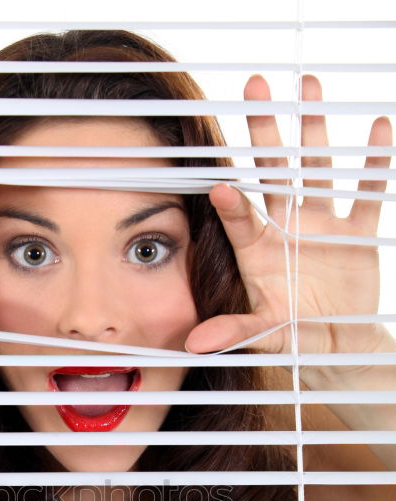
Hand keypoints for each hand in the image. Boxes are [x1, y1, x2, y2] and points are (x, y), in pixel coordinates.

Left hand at [185, 74, 392, 359]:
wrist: (338, 343)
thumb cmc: (295, 337)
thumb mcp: (266, 334)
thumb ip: (235, 331)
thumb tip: (194, 344)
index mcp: (259, 250)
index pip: (242, 219)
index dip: (232, 204)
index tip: (220, 186)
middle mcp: (287, 227)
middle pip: (274, 172)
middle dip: (265, 132)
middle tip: (255, 88)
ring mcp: (322, 225)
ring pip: (317, 168)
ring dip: (314, 129)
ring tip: (309, 84)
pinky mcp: (357, 231)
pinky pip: (367, 190)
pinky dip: (375, 160)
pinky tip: (377, 127)